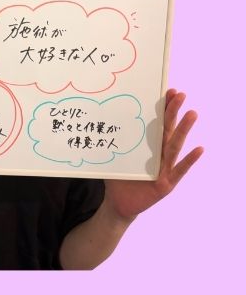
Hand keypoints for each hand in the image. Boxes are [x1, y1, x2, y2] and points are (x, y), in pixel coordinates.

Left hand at [102, 89, 203, 221]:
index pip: (157, 123)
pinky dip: (189, 160)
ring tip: (192, 113)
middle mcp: (159, 155)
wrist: (118, 203)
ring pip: (174, 146)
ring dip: (184, 129)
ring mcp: (165, 169)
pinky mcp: (166, 184)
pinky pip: (179, 170)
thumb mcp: (113, 156)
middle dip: (174, 111)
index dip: (163, 108)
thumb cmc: (118, 178)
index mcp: (148, 146)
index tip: (168, 91)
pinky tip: (199, 149)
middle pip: (168, 129)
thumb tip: (95, 118)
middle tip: (180, 94)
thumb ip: (110, 140)